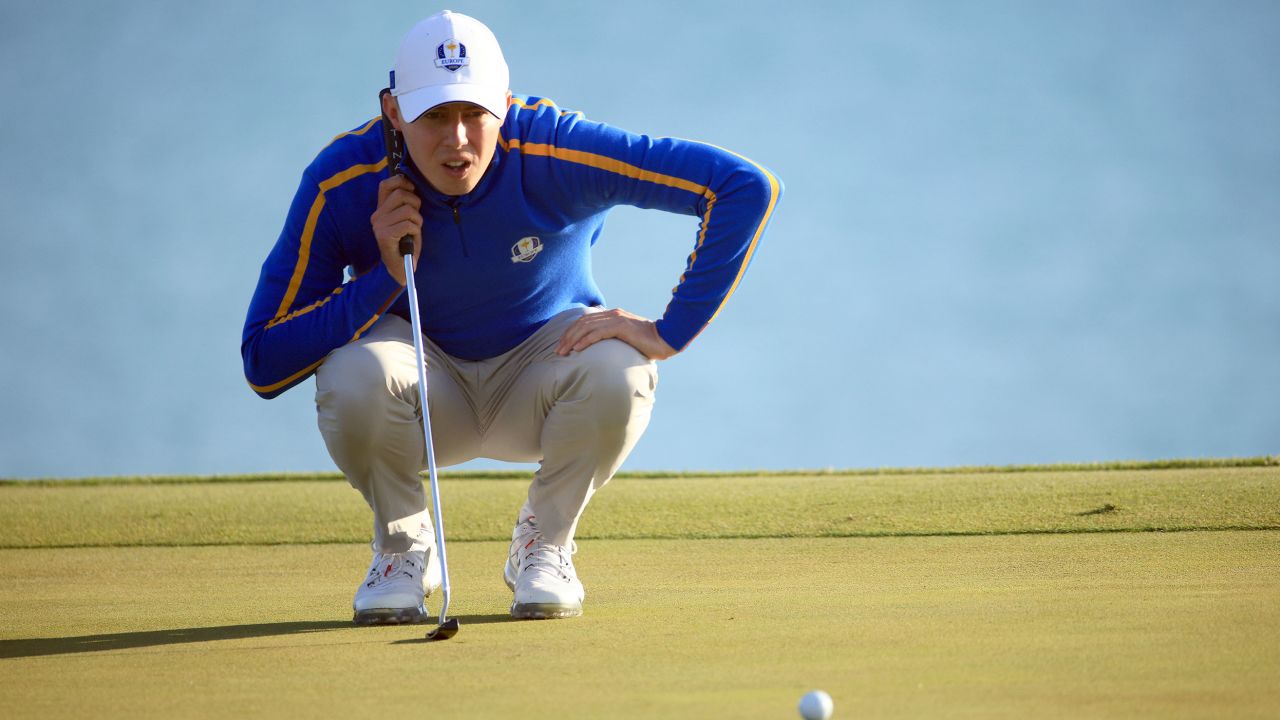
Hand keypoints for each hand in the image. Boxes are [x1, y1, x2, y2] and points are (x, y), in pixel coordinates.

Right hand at [370, 175, 421, 284]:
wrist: (401, 269)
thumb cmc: (406, 243)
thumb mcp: (406, 219)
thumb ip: (406, 203)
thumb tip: (411, 183)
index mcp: (381, 209)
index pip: (387, 184)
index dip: (402, 182)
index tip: (412, 192)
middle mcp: (377, 215)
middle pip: (402, 194)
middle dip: (416, 205)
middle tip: (414, 220)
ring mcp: (379, 225)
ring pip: (408, 210)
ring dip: (417, 221)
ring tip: (412, 232)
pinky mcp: (384, 235)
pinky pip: (409, 224)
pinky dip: (415, 232)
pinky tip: (410, 240)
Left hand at [557, 308, 678, 359]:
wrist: (666, 338)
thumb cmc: (647, 343)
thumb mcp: (627, 339)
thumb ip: (614, 339)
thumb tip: (601, 350)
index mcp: (612, 316)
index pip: (585, 321)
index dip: (570, 332)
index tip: (562, 345)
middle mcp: (612, 314)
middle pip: (582, 323)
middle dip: (567, 337)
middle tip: (557, 351)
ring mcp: (617, 319)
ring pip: (587, 327)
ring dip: (572, 340)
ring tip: (563, 352)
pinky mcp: (621, 327)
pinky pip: (598, 333)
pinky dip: (586, 340)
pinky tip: (578, 349)